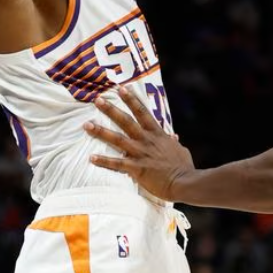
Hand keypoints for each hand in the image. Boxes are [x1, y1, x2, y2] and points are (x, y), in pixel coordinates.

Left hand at [85, 86, 194, 200]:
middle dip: (111, 110)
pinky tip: (91, 158)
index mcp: (157, 134)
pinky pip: (117, 164)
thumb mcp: (180, 150)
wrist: (185, 182)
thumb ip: (174, 142)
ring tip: (87, 125)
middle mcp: (146, 140)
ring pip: (117, 139)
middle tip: (97, 100)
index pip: (142, 112)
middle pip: (126, 121)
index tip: (121, 89)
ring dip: (101, 132)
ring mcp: (140, 153)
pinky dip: (104, 161)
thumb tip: (174, 136)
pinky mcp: (136, 169)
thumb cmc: (183, 167)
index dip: (132, 100)